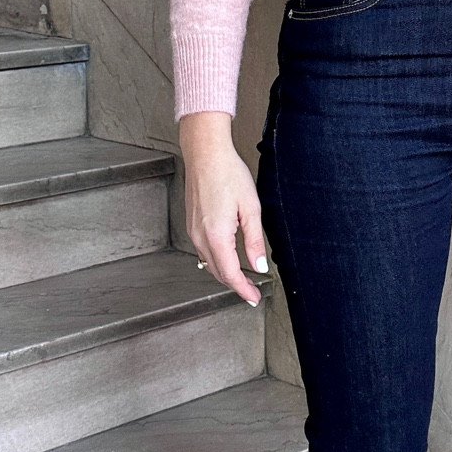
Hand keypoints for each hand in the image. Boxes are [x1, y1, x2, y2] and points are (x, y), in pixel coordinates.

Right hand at [178, 111, 269, 304]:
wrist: (205, 154)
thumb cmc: (228, 174)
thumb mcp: (250, 208)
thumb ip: (254, 241)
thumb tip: (259, 266)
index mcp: (216, 235)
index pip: (230, 274)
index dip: (243, 290)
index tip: (254, 298)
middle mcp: (200, 237)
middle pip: (218, 273)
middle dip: (235, 286)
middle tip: (252, 293)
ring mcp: (192, 231)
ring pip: (208, 264)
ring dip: (225, 274)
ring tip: (243, 280)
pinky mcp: (191, 224)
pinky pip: (202, 251)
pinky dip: (216, 261)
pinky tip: (227, 259)